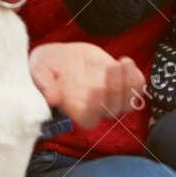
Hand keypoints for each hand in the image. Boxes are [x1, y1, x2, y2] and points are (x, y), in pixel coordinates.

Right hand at [29, 42, 144, 130]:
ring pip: (128, 102)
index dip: (95, 107)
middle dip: (116, 89)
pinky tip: (125, 61)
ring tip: (123, 63)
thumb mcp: (39, 71)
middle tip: (112, 67)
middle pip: (113, 110)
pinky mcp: (119, 82)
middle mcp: (94, 107)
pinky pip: (135, 88)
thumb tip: (52, 99)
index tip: (95, 88)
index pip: (90, 118)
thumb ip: (44, 85)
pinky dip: (136, 78)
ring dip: (130, 84)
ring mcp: (109, 96)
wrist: (59, 57)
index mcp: (74, 109)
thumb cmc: (45, 67)